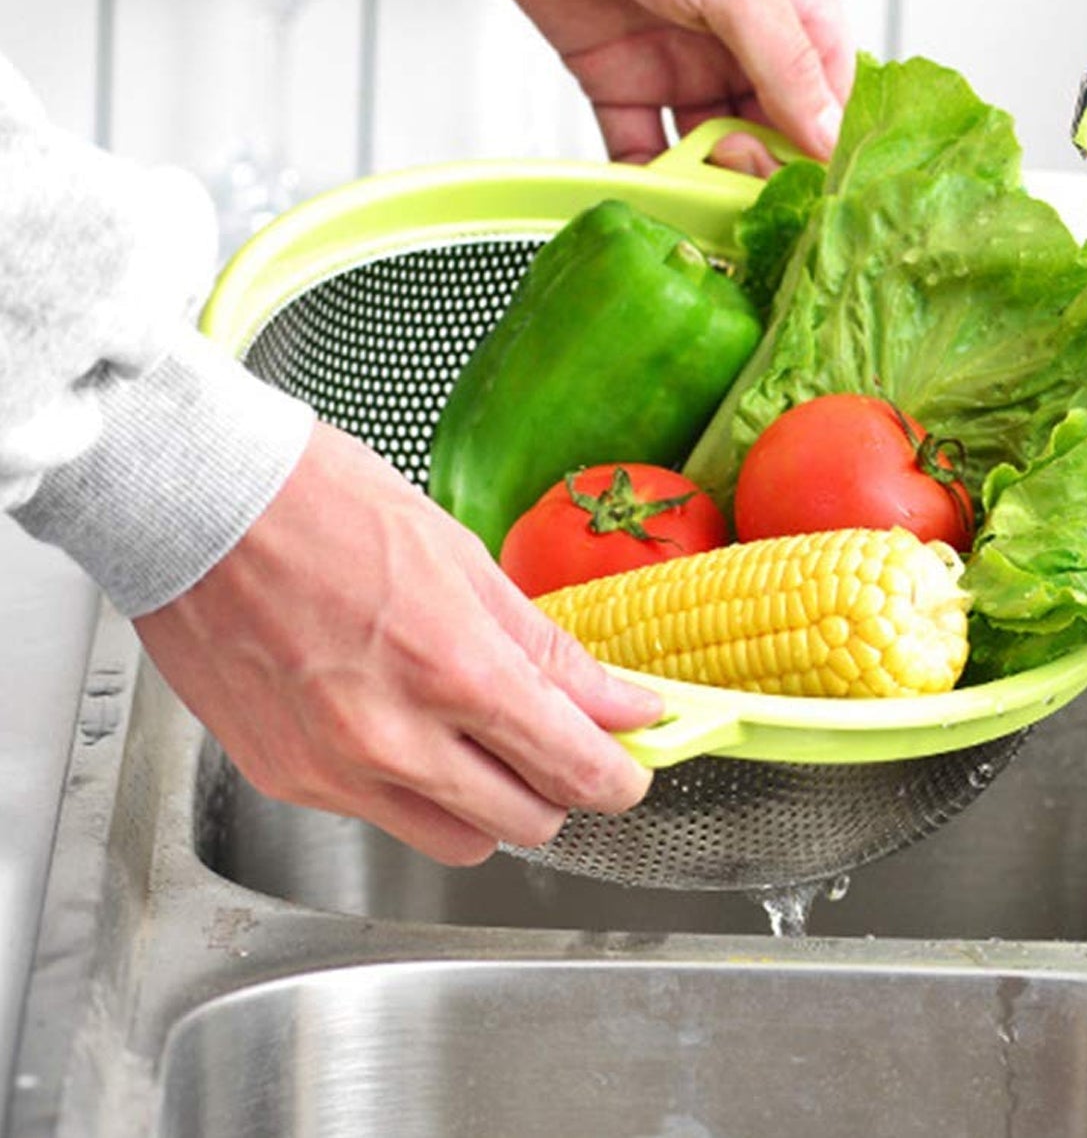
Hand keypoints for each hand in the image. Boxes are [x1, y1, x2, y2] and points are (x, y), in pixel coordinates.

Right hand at [133, 421, 660, 865]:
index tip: (630, 764)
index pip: (571, 765)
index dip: (618, 775)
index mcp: (452, 667)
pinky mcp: (284, 781)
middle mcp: (393, 739)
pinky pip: (381, 818)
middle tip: (558, 742)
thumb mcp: (460, 556)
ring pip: (457, 843)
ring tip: (480, 740)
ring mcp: (334, 770)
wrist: (195, 504)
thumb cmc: (321, 503)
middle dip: (559, 789)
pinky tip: (402, 727)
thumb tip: (615, 699)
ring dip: (490, 805)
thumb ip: (544, 648)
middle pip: (525, 823)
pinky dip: (413, 791)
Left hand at [491, 0, 854, 169]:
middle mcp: (740, 45)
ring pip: (708, 149)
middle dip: (761, 170)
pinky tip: (652, 195)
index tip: (814, 190)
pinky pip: (641, 146)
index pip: (827, 96)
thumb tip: (829, 138)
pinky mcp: (620, 81)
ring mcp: (679, 66)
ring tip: (698, 196)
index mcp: (789, 9)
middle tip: (739, 180)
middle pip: (770, 134)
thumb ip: (784, 64)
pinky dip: (646, 176)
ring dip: (706, 180)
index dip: (823, 145)